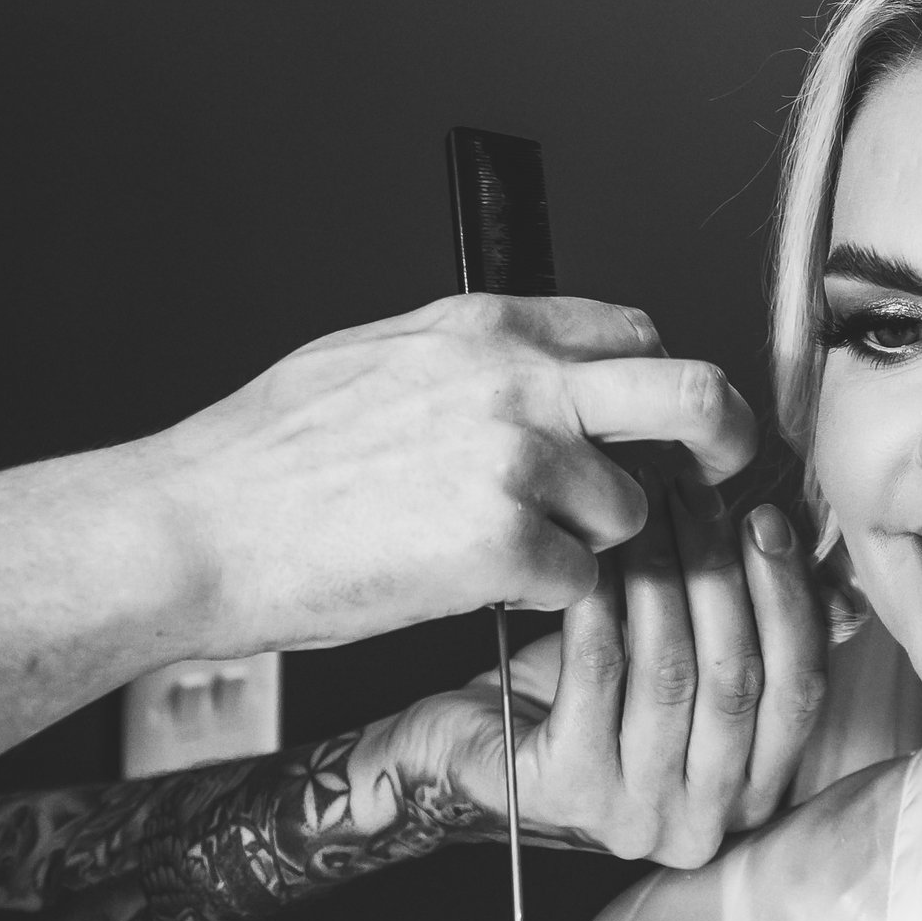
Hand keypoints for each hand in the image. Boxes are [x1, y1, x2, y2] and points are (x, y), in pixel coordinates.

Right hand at [139, 296, 758, 661]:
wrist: (196, 528)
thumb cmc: (266, 455)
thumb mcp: (376, 355)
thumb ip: (472, 355)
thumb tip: (535, 362)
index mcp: (490, 325)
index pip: (637, 333)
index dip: (659, 384)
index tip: (664, 426)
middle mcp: (521, 379)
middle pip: (694, 394)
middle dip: (724, 441)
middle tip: (721, 482)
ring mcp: (519, 461)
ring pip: (632, 510)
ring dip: (591, 544)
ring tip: (506, 552)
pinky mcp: (504, 545)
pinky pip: (581, 581)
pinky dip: (541, 595)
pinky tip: (475, 586)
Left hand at [346, 477, 833, 867]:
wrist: (474, 749)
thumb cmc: (595, 699)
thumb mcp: (690, 668)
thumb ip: (763, 631)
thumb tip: (839, 575)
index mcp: (752, 794)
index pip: (801, 694)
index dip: (792, 601)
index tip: (767, 521)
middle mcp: (702, 820)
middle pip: (736, 678)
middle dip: (721, 572)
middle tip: (695, 495)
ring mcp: (636, 814)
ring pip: (671, 672)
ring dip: (664, 575)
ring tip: (648, 508)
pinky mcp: (568, 790)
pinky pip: (598, 671)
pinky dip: (603, 601)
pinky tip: (595, 553)